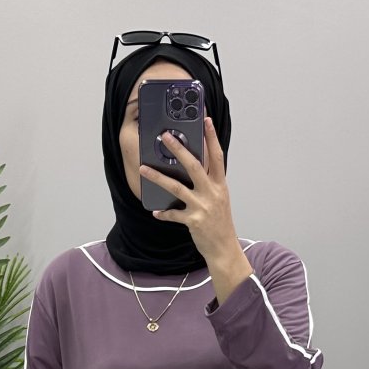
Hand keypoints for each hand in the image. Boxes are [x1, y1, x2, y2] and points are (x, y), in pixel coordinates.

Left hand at [138, 115, 237, 260]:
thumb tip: (194, 168)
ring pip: (177, 187)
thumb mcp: (220, 199)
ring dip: (158, 177)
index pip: (217, 156)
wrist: (224, 248)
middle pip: (194, 165)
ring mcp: (202, 206)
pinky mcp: (193, 221)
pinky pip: (173, 214)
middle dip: (179, 149)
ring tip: (143, 168)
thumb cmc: (221, 223)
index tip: (206, 120)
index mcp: (220, 185)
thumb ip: (209, 183)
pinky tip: (155, 212)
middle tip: (166, 136)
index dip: (212, 137)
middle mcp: (212, 193)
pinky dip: (164, 213)